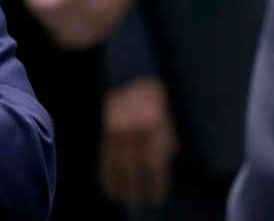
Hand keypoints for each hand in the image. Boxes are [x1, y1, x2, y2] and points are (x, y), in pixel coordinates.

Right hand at [101, 77, 176, 205]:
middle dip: (140, 189)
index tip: (158, 197)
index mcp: (152, 124)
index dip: (156, 185)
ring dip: (122, 186)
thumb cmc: (156, 94)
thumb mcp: (168, 115)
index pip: (153, 165)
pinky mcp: (103, 129)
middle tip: (143, 200)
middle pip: (135, 170)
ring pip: (117, 167)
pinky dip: (108, 176)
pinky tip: (112, 187)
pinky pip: (104, 158)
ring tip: (128, 197)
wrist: (131, 73)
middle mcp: (131, 128)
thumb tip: (170, 160)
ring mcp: (114, 129)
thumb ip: (168, 140)